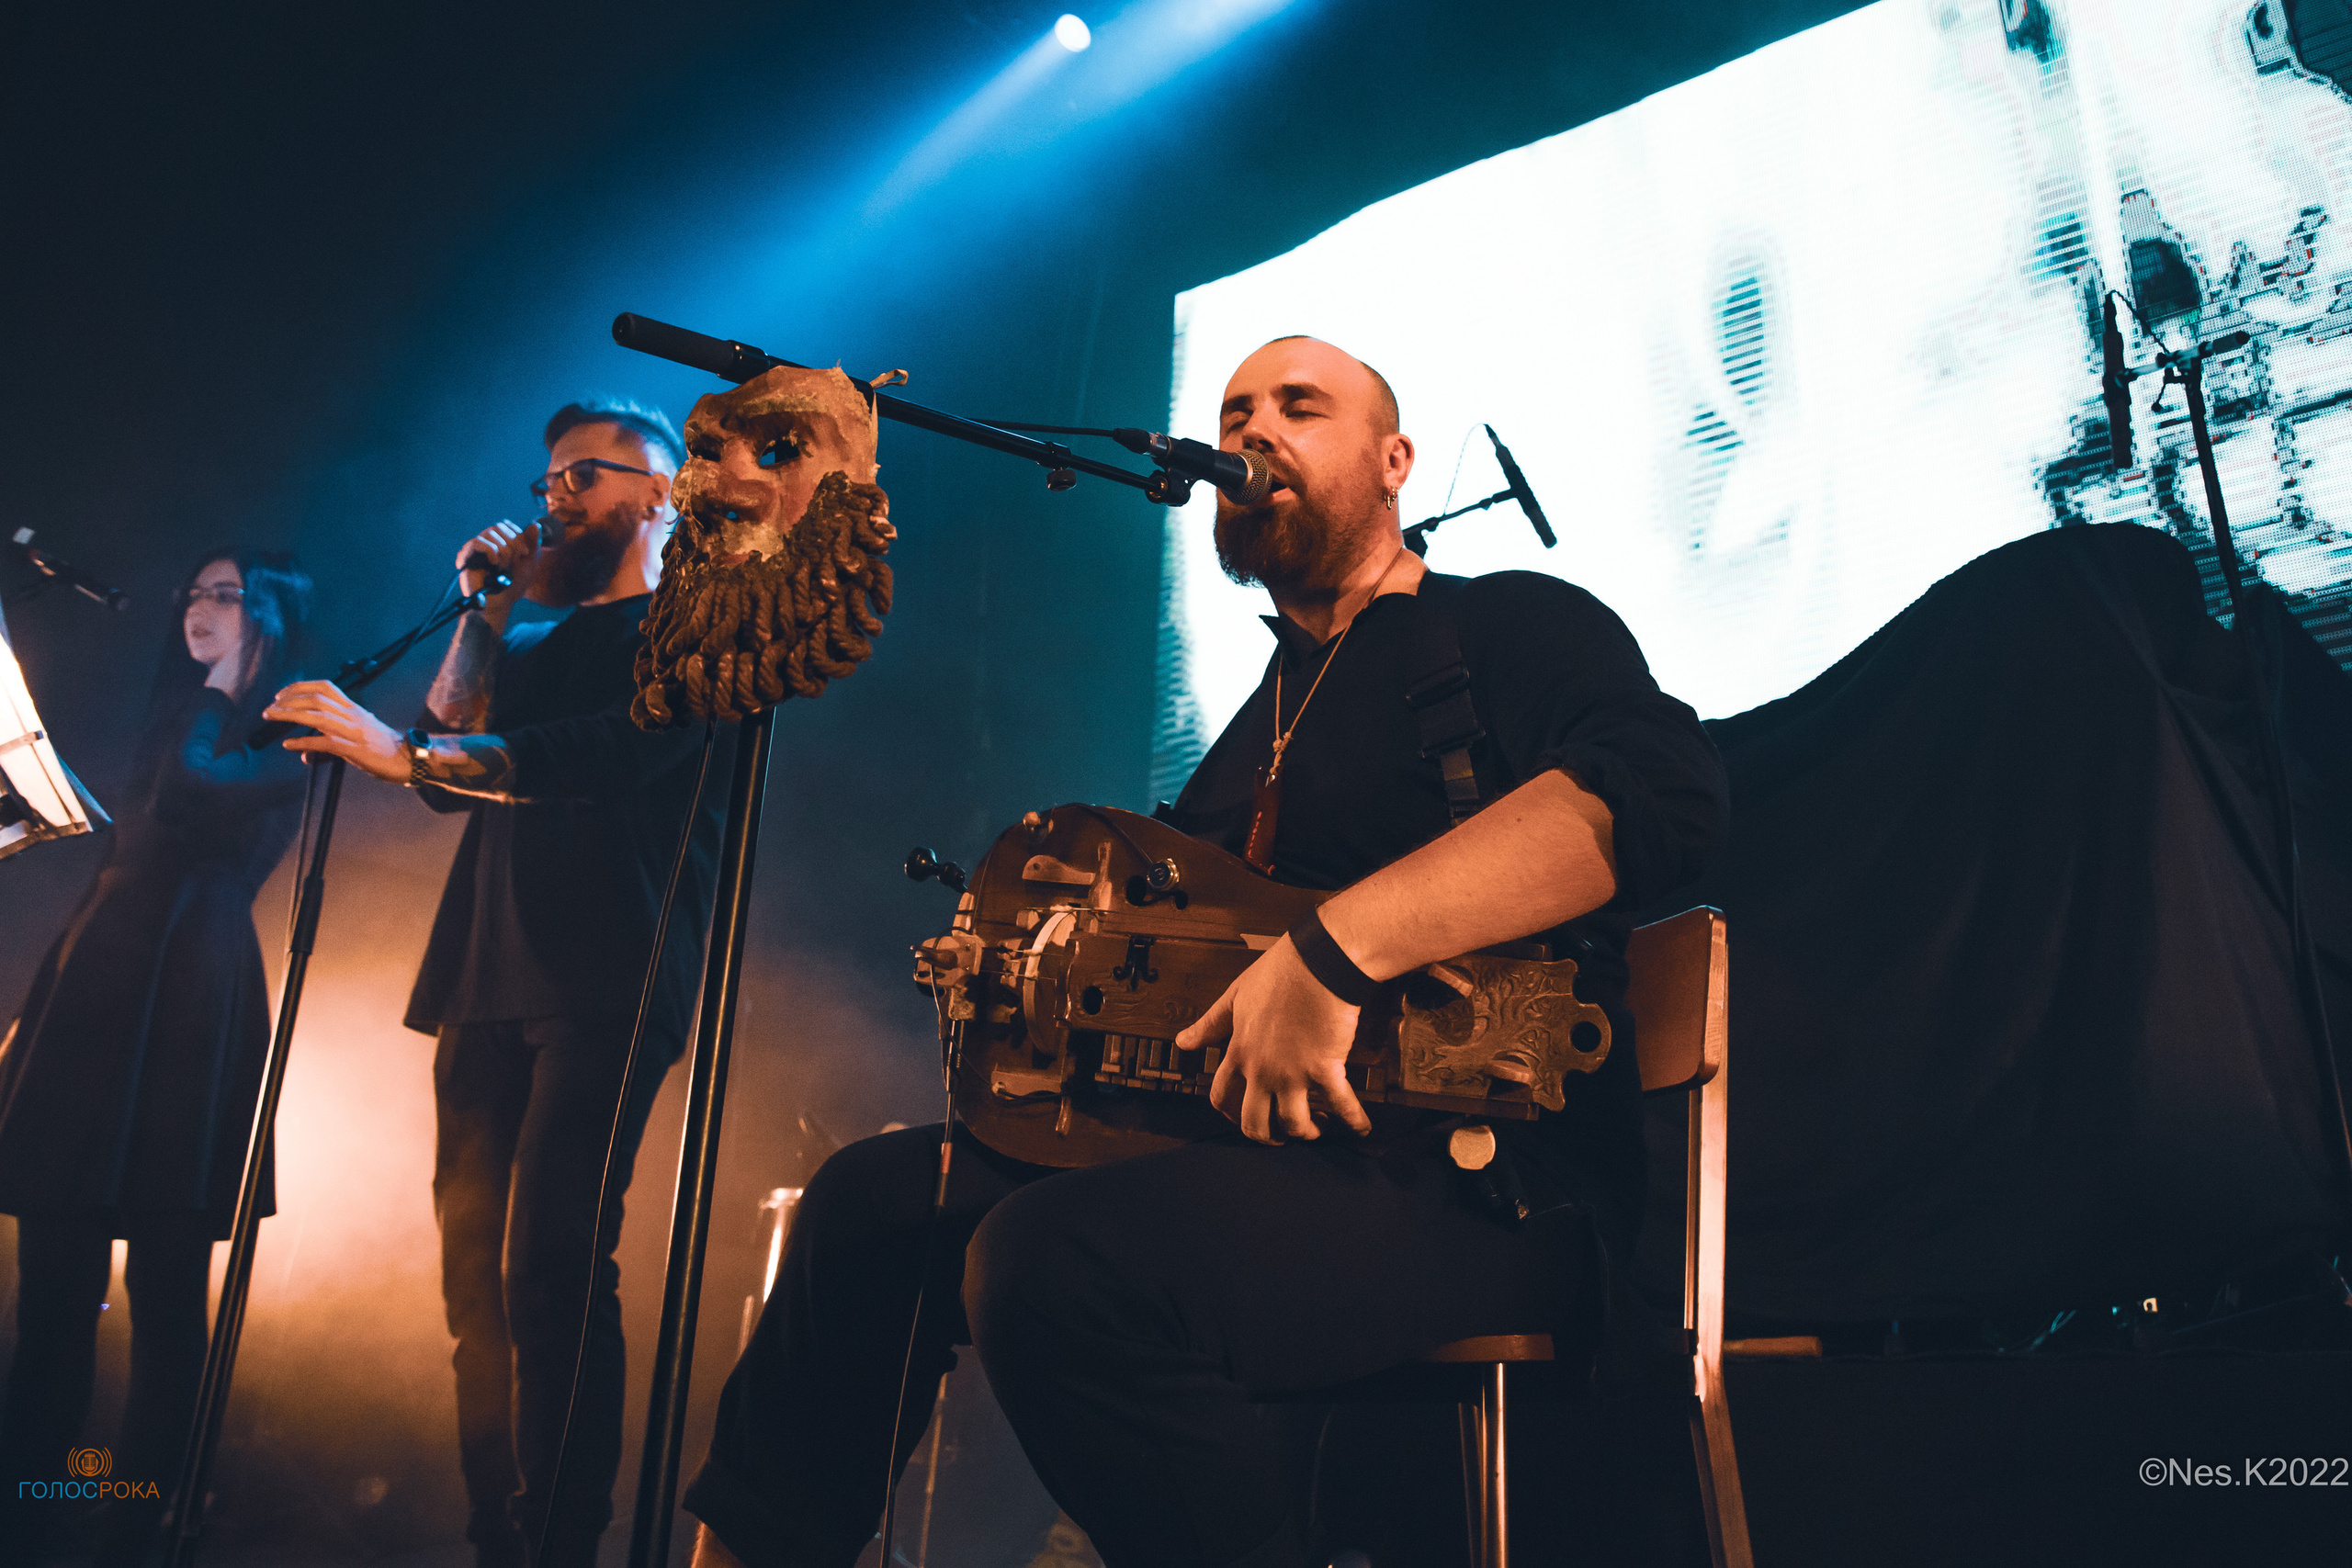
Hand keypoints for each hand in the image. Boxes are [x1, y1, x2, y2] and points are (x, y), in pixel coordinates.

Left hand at [263, 681, 408, 781]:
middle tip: (271, 707)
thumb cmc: (385, 747)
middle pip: (315, 698)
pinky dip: (303, 742)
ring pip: (316, 716)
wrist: (411, 757)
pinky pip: (323, 742)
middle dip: (288, 700)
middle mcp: (352, 715)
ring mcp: (352, 731)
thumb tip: (305, 754)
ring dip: (289, 715)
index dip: (300, 686)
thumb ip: (330, 741)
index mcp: (354, 708)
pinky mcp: (353, 748)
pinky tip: (288, 744)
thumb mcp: (358, 736)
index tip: (282, 693)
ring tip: (271, 717)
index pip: (325, 687)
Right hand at [456, 519, 538, 601]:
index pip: (506, 525)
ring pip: (489, 533)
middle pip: (498, 527)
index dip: (517, 534)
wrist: (500, 602)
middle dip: (512, 542)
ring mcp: (475, 549)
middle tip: (517, 559)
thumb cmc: (512, 586)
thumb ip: (532, 544)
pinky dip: (490, 551)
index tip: (525, 552)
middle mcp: (486, 543)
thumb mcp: (528, 564)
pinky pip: (477, 542)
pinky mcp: (466, 556)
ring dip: (503, 550)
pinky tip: (495, 564)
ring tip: (504, 567)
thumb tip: (535, 524)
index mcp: (499, 543)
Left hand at [1178, 936, 1371, 1143]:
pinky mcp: (1325, 1068)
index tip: (1240, 1117)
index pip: (1221, 1096)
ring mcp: (1293, 1073)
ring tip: (1317, 1129)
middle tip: (1279, 1136)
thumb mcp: (1235, 997)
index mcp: (1240, 1051)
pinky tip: (1360, 1128)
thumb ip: (1210, 1024)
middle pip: (1254, 1122)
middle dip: (1267, 1137)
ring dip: (1306, 1134)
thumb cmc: (1279, 974)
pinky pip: (1342, 1106)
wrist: (1318, 962)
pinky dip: (1354, 1121)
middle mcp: (1262, 1069)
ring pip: (1293, 1124)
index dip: (1229, 1113)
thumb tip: (1182, 1042)